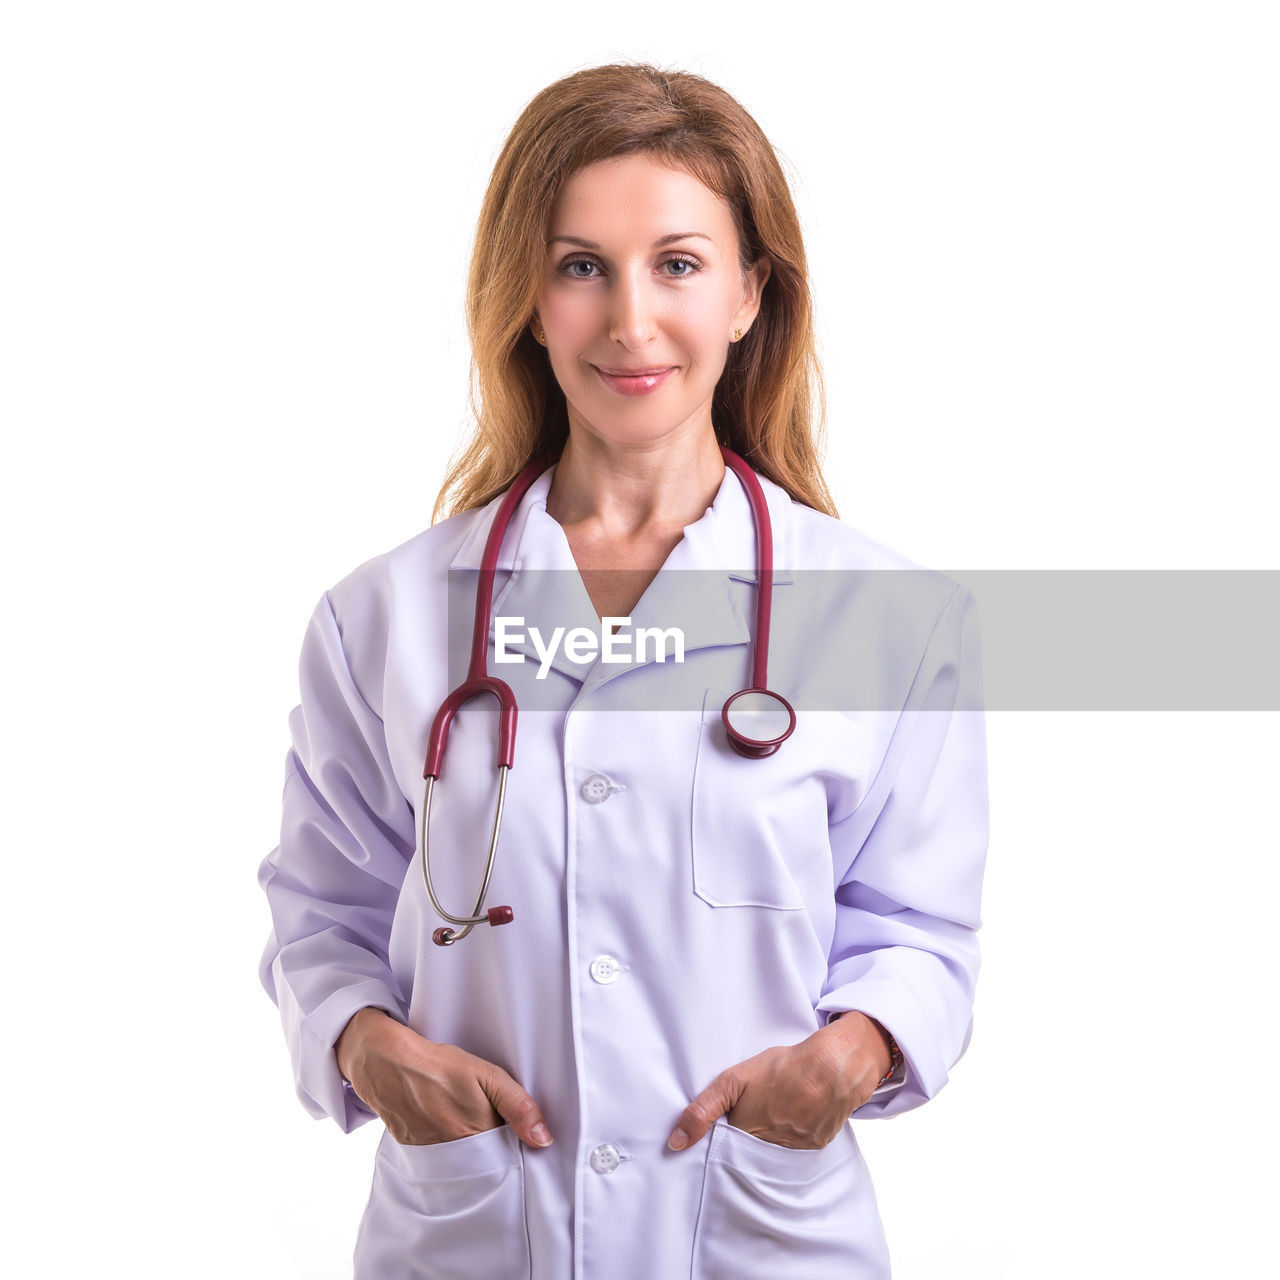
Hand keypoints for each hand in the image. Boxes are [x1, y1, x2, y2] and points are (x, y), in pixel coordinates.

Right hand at [335, 1008, 553, 1149]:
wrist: (390, 1064)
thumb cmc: (440, 1066)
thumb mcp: (488, 1076)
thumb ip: (519, 1106)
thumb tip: (543, 1140)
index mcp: (477, 1136)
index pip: (505, 1156)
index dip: (511, 1144)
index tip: (513, 1133)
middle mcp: (454, 1152)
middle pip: (482, 1162)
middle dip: (489, 1148)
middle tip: (484, 1120)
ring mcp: (431, 1154)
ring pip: (460, 1162)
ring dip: (466, 1148)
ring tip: (461, 1118)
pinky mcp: (413, 1151)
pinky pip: (436, 1158)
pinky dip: (443, 1146)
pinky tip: (441, 1122)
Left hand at [666, 1012, 892, 1151]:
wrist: (832, 1066)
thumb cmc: (781, 1068)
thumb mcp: (733, 1080)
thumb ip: (702, 1110)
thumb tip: (675, 1143)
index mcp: (746, 1136)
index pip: (725, 1151)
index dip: (724, 1138)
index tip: (725, 1129)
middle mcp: (770, 1150)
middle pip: (750, 1156)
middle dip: (748, 1141)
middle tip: (756, 1114)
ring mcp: (795, 1149)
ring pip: (774, 1153)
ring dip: (771, 1139)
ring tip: (777, 1111)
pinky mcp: (816, 1146)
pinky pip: (798, 1149)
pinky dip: (794, 1135)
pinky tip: (796, 1114)